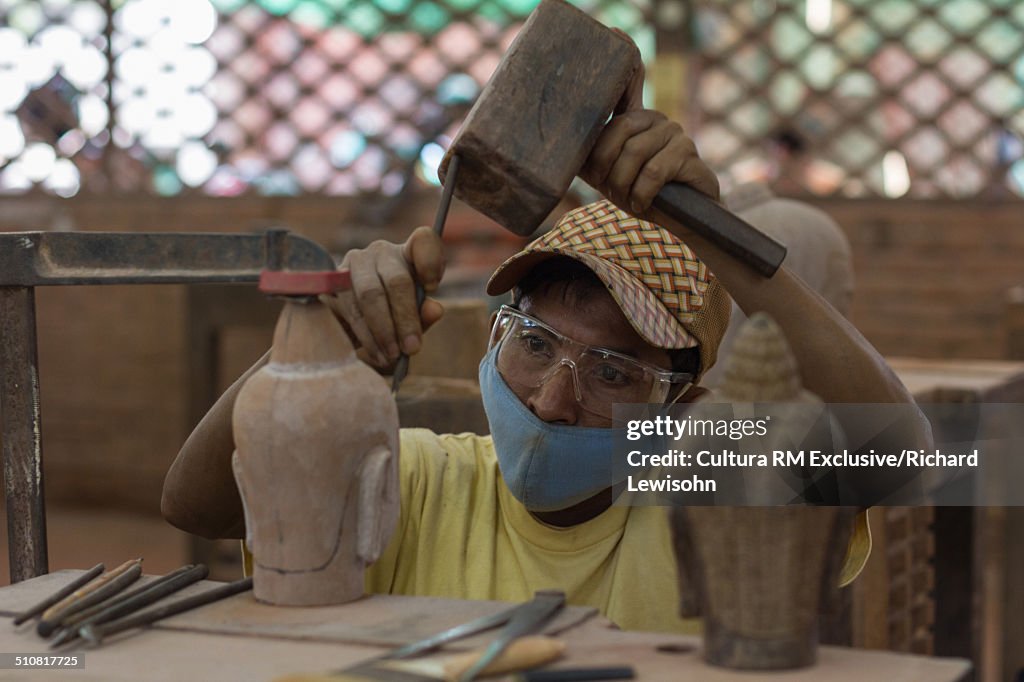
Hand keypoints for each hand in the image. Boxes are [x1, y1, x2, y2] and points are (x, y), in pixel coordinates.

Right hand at [323, 226, 445, 368]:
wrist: (359, 322)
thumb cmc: (395, 314)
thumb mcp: (415, 315)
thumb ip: (425, 314)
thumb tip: (434, 309)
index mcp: (409, 253)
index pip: (424, 240)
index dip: (430, 261)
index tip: (433, 287)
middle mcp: (381, 252)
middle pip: (396, 280)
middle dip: (405, 318)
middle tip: (412, 348)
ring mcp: (353, 264)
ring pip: (369, 295)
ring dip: (382, 331)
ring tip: (392, 356)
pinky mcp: (331, 282)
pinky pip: (348, 308)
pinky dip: (364, 335)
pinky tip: (375, 353)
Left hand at [580, 64, 719, 218]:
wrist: (682, 218)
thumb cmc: (641, 193)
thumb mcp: (609, 176)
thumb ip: (589, 160)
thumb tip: (556, 154)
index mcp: (637, 118)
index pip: (609, 118)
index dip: (597, 150)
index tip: (595, 177)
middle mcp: (658, 119)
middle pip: (621, 132)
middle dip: (607, 167)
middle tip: (608, 191)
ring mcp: (677, 134)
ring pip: (636, 153)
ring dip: (623, 184)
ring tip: (625, 200)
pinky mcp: (690, 155)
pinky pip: (654, 172)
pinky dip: (641, 193)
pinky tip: (641, 204)